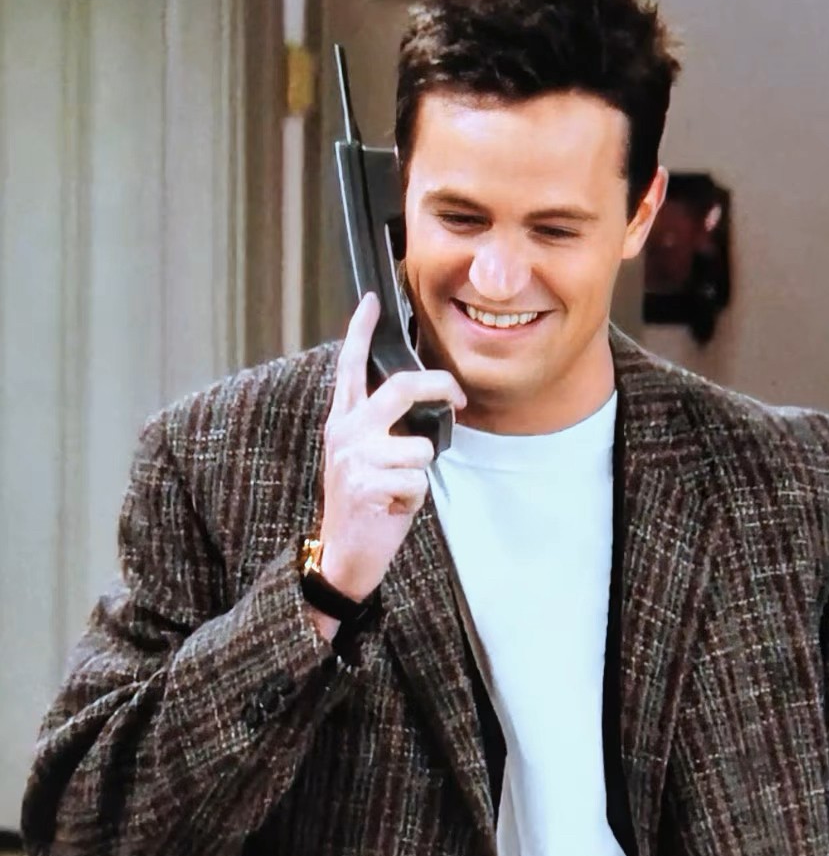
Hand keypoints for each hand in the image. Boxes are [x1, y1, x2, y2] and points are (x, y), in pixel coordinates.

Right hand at [317, 293, 465, 617]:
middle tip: (457, 398)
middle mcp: (346, 432)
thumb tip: (426, 405)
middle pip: (404, 386)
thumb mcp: (367, 457)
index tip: (372, 301)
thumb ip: (384, 427)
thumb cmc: (366, 503)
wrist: (344, 554)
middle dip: (442, 387)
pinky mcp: (365, 485)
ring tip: (399, 489)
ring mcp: (354, 457)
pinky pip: (418, 481)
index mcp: (344, 420)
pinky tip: (393, 508)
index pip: (351, 366)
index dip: (361, 331)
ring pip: (421, 447)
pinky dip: (414, 500)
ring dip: (421, 474)